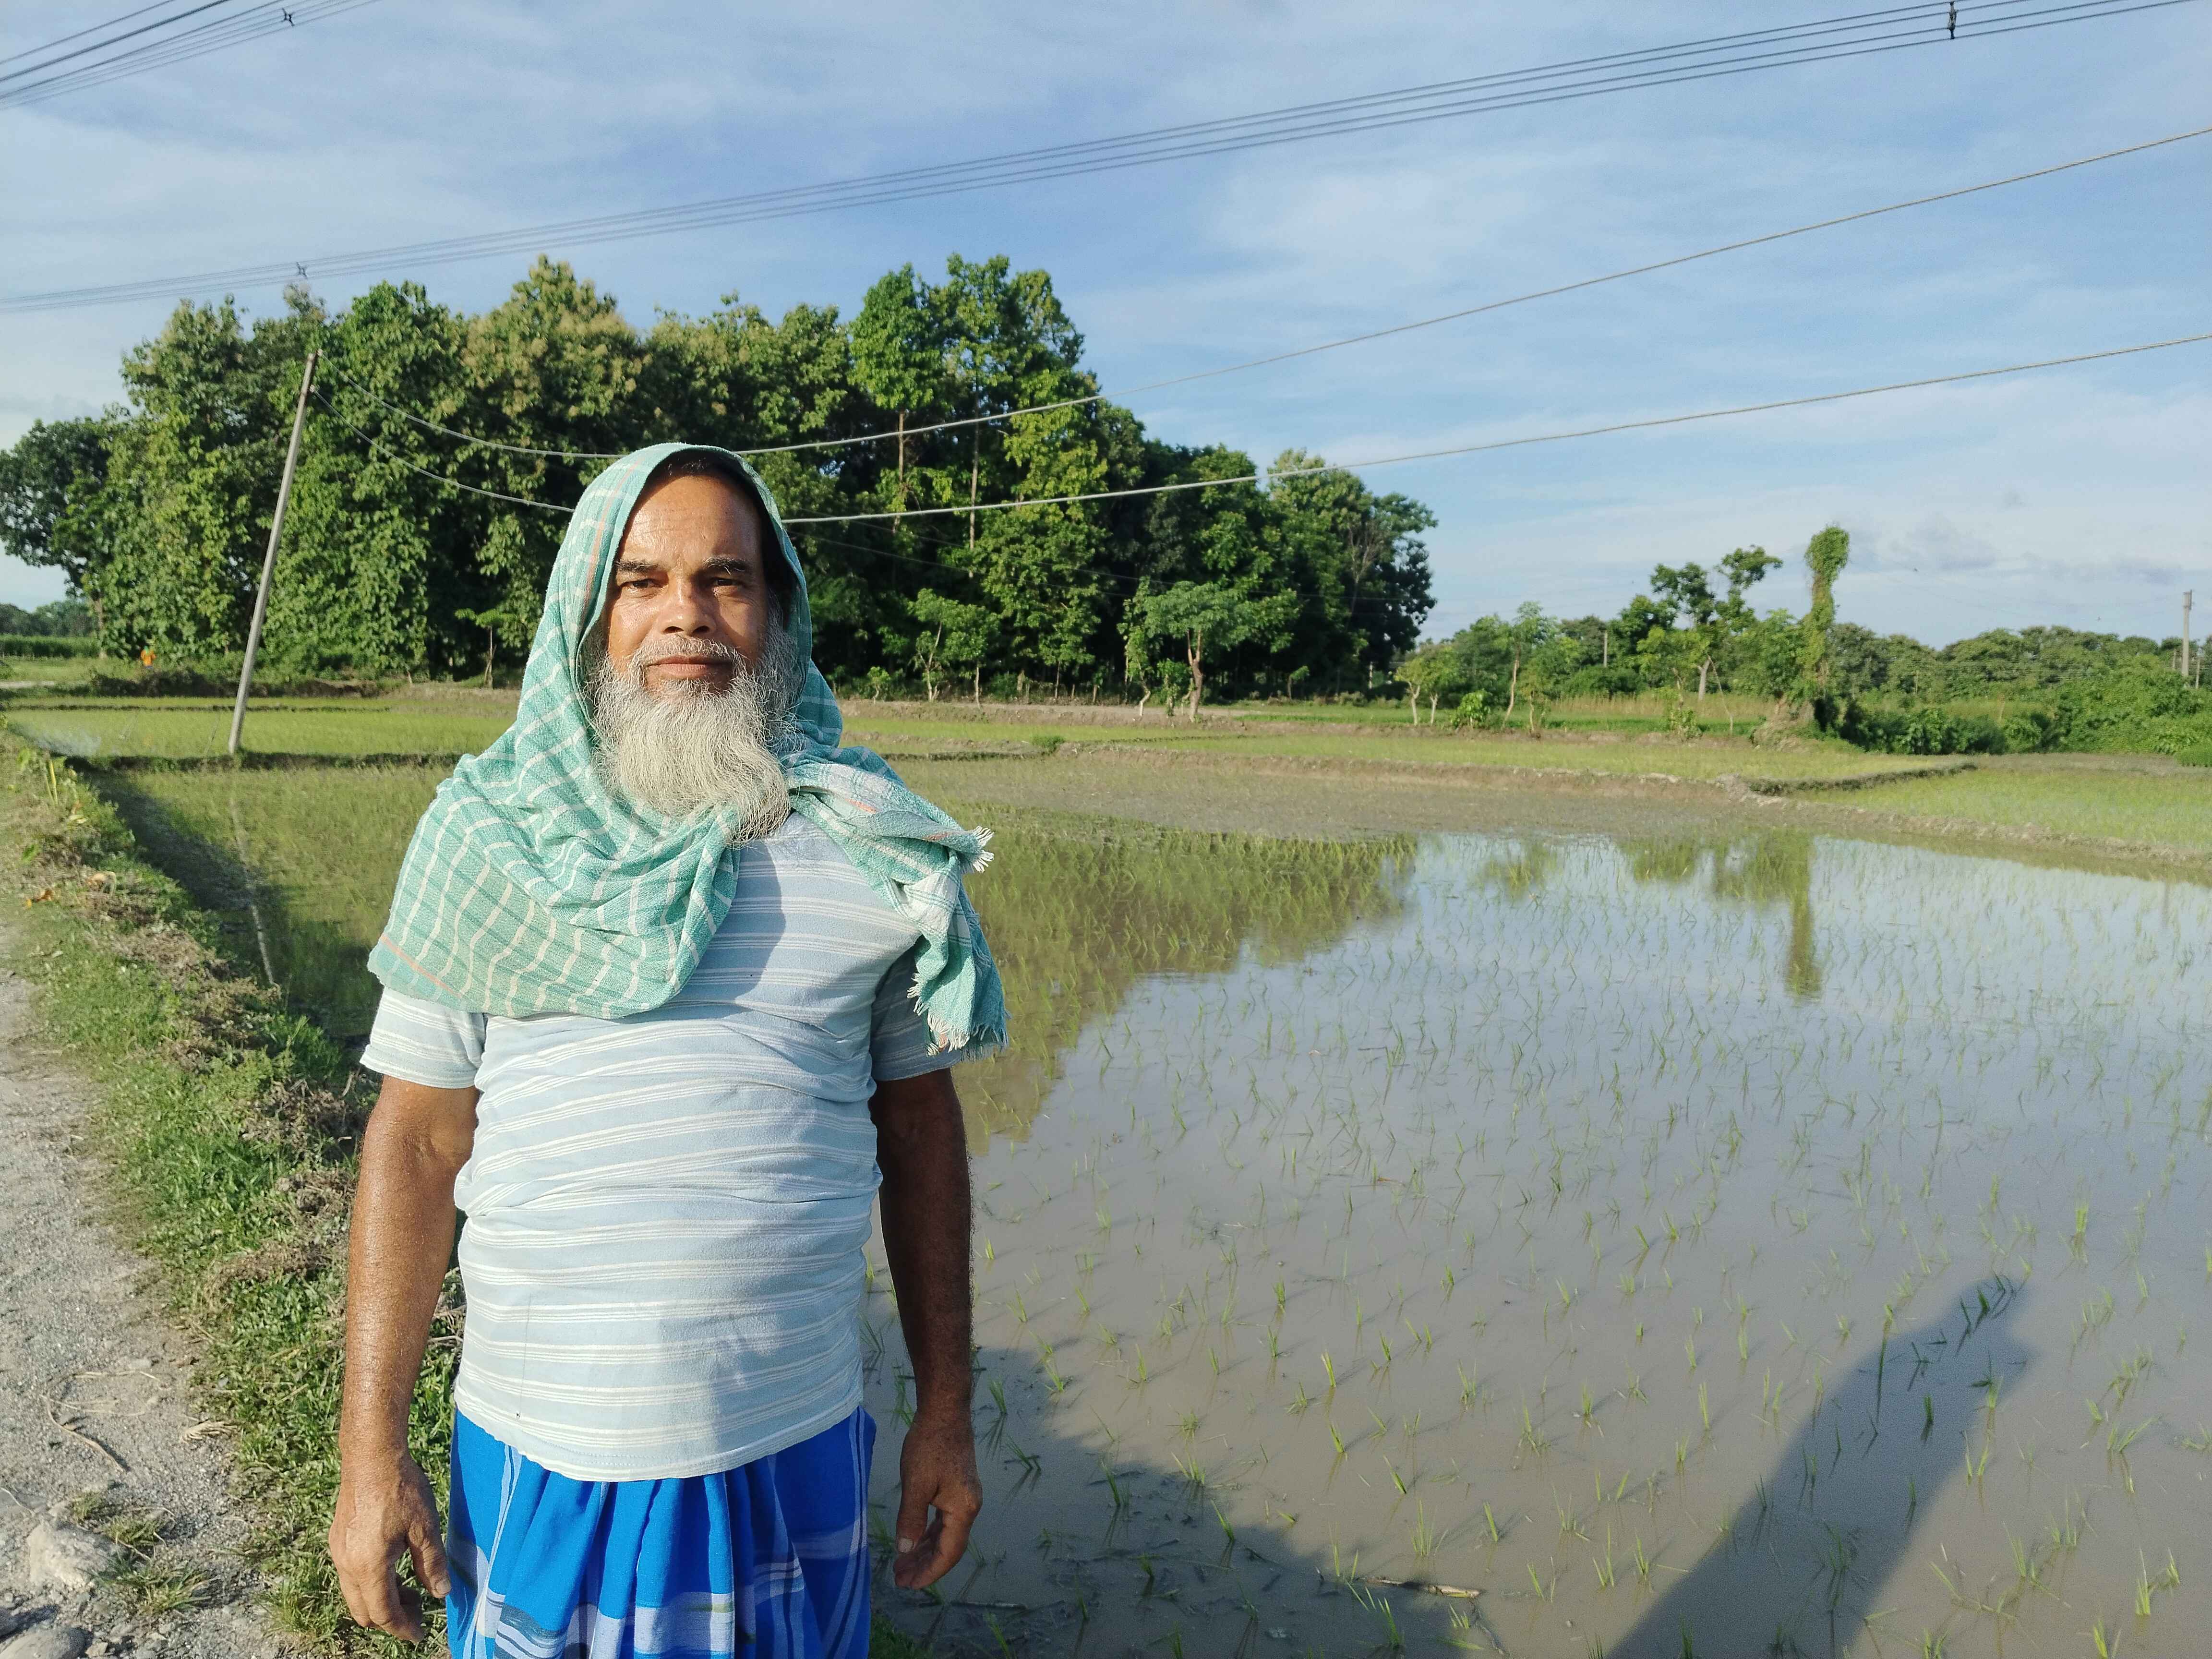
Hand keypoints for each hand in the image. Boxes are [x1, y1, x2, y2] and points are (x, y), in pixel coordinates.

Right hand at [329, 1451, 451, 1641]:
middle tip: (418, 1609)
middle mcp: (347, 1565)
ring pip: (355, 1594)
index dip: (401, 1628)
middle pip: (363, 1610)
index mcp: (368, 1567)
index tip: (418, 1635)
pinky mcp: (338, 1540)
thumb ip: (431, 1564)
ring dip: (379, 1599)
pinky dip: (370, 1583)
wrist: (371, 1457)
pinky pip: (350, 1575)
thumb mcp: (425, 1528)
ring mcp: (338, 1552)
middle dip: (390, 1617)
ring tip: (410, 1588)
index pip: (383, 1613)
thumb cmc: (401, 1489)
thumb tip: (441, 1593)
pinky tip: (393, 1567)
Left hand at [892, 1411, 981, 1589]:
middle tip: (899, 1578)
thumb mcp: (915, 1485)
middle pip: (949, 1547)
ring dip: (926, 1550)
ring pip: (946, 1534)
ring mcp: (965, 1497)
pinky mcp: (957, 1488)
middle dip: (925, 1565)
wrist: (944, 1412)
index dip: (929, 1572)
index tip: (908, 1584)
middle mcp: (969, 1507)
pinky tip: (916, 1539)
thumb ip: (911, 1520)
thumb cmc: (929, 1446)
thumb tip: (905, 1551)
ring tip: (903, 1564)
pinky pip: (945, 1521)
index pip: (949, 1553)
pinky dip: (930, 1534)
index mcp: (963, 1510)